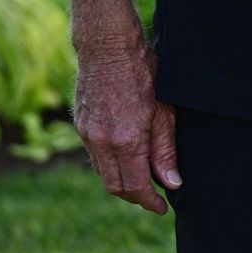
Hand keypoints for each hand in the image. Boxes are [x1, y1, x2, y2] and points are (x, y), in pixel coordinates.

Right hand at [72, 35, 180, 214]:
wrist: (107, 45)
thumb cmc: (142, 71)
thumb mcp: (164, 110)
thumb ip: (165, 149)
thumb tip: (171, 182)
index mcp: (126, 141)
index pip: (136, 187)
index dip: (150, 202)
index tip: (162, 207)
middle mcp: (102, 142)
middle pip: (115, 187)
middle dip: (135, 196)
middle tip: (154, 195)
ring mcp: (87, 134)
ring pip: (103, 172)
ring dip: (121, 180)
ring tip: (142, 175)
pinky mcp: (80, 125)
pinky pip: (95, 155)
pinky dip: (110, 163)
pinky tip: (126, 154)